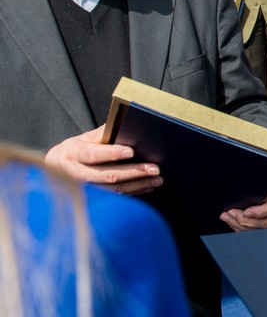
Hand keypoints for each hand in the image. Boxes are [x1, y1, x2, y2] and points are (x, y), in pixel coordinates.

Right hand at [44, 124, 162, 194]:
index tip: (131, 151)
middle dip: (133, 172)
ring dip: (138, 184)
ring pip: (113, 189)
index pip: (93, 154)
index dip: (112, 153)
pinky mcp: (93, 197)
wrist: (54, 168)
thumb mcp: (85, 138)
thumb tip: (128, 124)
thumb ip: (104, 133)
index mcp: (74, 153)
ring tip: (157, 178)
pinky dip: (134, 192)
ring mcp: (84, 189)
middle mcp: (76, 173)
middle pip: (107, 175)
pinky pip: (115, 196)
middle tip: (154, 168)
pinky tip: (148, 186)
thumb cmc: (75, 149)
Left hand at [220, 180, 266, 230]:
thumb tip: (243, 181)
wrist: (266, 178)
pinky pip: (253, 230)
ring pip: (257, 229)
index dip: (260, 212)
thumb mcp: (261, 175)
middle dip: (244, 220)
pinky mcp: (265, 221)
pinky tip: (231, 221)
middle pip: (265, 222)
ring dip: (239, 225)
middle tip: (230, 213)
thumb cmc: (261, 175)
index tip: (245, 212)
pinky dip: (240, 228)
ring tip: (226, 217)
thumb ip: (256, 180)